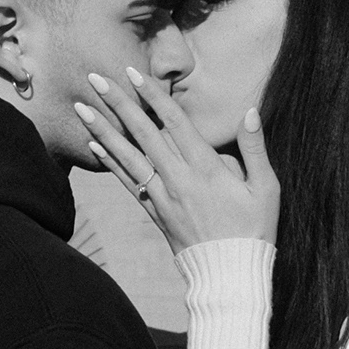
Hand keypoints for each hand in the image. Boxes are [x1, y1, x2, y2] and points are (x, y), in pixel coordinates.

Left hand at [75, 68, 278, 255]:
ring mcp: (163, 196)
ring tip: (81, 107)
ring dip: (103, 129)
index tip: (133, 73)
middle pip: (144, 133)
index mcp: (206, 168)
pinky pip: (127, 182)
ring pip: (127, 156)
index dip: (153, 96)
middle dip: (119, 103)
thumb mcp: (267, 190)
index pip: (175, 122)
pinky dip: (109, 162)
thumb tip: (251, 112)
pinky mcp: (155, 212)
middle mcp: (179, 179)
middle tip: (95, 77)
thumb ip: (255, 149)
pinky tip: (94, 144)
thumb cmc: (254, 230)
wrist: (230, 275)